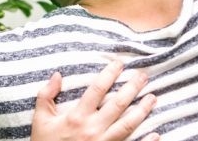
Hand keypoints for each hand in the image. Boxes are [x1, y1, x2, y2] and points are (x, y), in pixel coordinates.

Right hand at [31, 60, 158, 140]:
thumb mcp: (40, 119)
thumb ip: (46, 95)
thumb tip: (57, 74)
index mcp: (76, 117)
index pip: (97, 90)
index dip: (109, 74)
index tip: (119, 64)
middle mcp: (92, 129)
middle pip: (117, 104)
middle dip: (132, 88)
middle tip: (144, 76)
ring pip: (127, 125)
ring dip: (142, 110)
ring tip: (153, 98)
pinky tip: (156, 133)